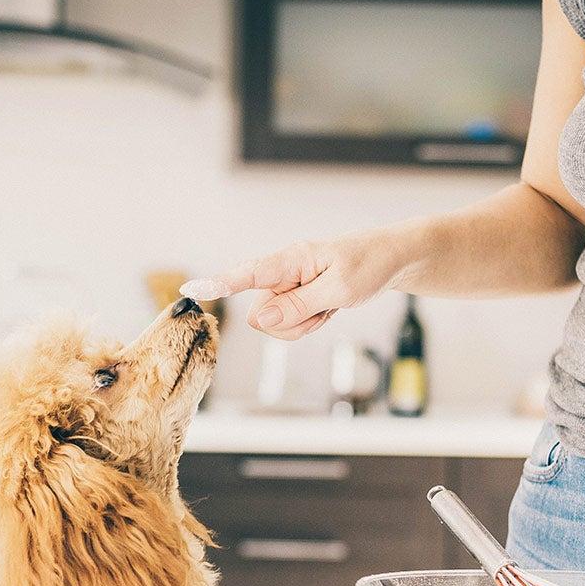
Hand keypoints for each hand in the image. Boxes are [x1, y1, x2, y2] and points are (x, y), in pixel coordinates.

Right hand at [211, 225, 424, 340]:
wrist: (392, 259)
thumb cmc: (370, 265)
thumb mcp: (340, 289)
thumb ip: (299, 305)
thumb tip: (261, 319)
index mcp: (292, 260)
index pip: (248, 273)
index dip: (220, 283)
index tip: (192, 288)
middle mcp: (283, 272)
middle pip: (260, 314)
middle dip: (288, 324)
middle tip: (322, 313)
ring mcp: (288, 286)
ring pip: (273, 323)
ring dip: (301, 326)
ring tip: (328, 308)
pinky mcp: (295, 296)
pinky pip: (288, 323)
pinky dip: (308, 324)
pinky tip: (327, 310)